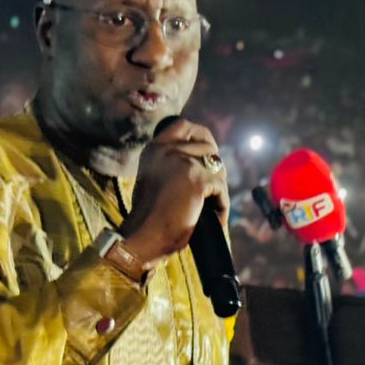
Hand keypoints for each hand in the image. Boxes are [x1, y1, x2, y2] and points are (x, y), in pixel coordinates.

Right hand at [120, 118, 229, 263]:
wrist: (143, 238)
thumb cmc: (151, 216)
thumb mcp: (159, 179)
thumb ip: (175, 163)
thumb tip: (209, 157)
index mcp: (155, 148)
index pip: (184, 126)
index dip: (202, 137)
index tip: (209, 153)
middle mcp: (166, 150)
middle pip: (209, 149)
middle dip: (215, 171)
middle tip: (213, 193)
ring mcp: (182, 162)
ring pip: (217, 169)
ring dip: (219, 190)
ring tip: (212, 208)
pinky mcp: (196, 179)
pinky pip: (221, 189)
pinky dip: (221, 206)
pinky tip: (215, 218)